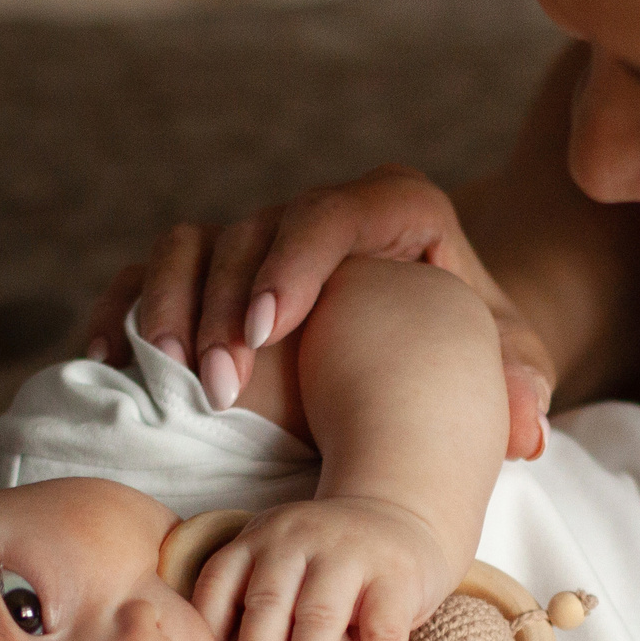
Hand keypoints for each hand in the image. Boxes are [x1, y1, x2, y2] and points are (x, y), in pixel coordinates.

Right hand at [85, 165, 557, 459]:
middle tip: (222, 387)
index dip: (294, 263)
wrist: (437, 331)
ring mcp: (261, 237)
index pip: (333, 214)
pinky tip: (110, 359)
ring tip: (175, 380)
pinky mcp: (218, 268)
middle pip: (254, 232)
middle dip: (228, 305)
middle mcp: (318, 210)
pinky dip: (129, 307)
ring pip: (194, 243)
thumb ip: (521, 385)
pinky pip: (155, 271)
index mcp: (394, 206)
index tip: (272, 331)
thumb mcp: (507, 357)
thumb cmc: (472, 341)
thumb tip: (529, 433)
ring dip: (174, 307)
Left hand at [193, 495, 455, 640]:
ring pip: (319, 617)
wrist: (400, 521)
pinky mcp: (396, 574)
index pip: (217, 588)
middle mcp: (297, 539)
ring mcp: (349, 552)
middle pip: (266, 605)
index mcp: (257, 540)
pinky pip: (381, 632)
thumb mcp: (276, 567)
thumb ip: (243, 603)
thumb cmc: (324, 569)